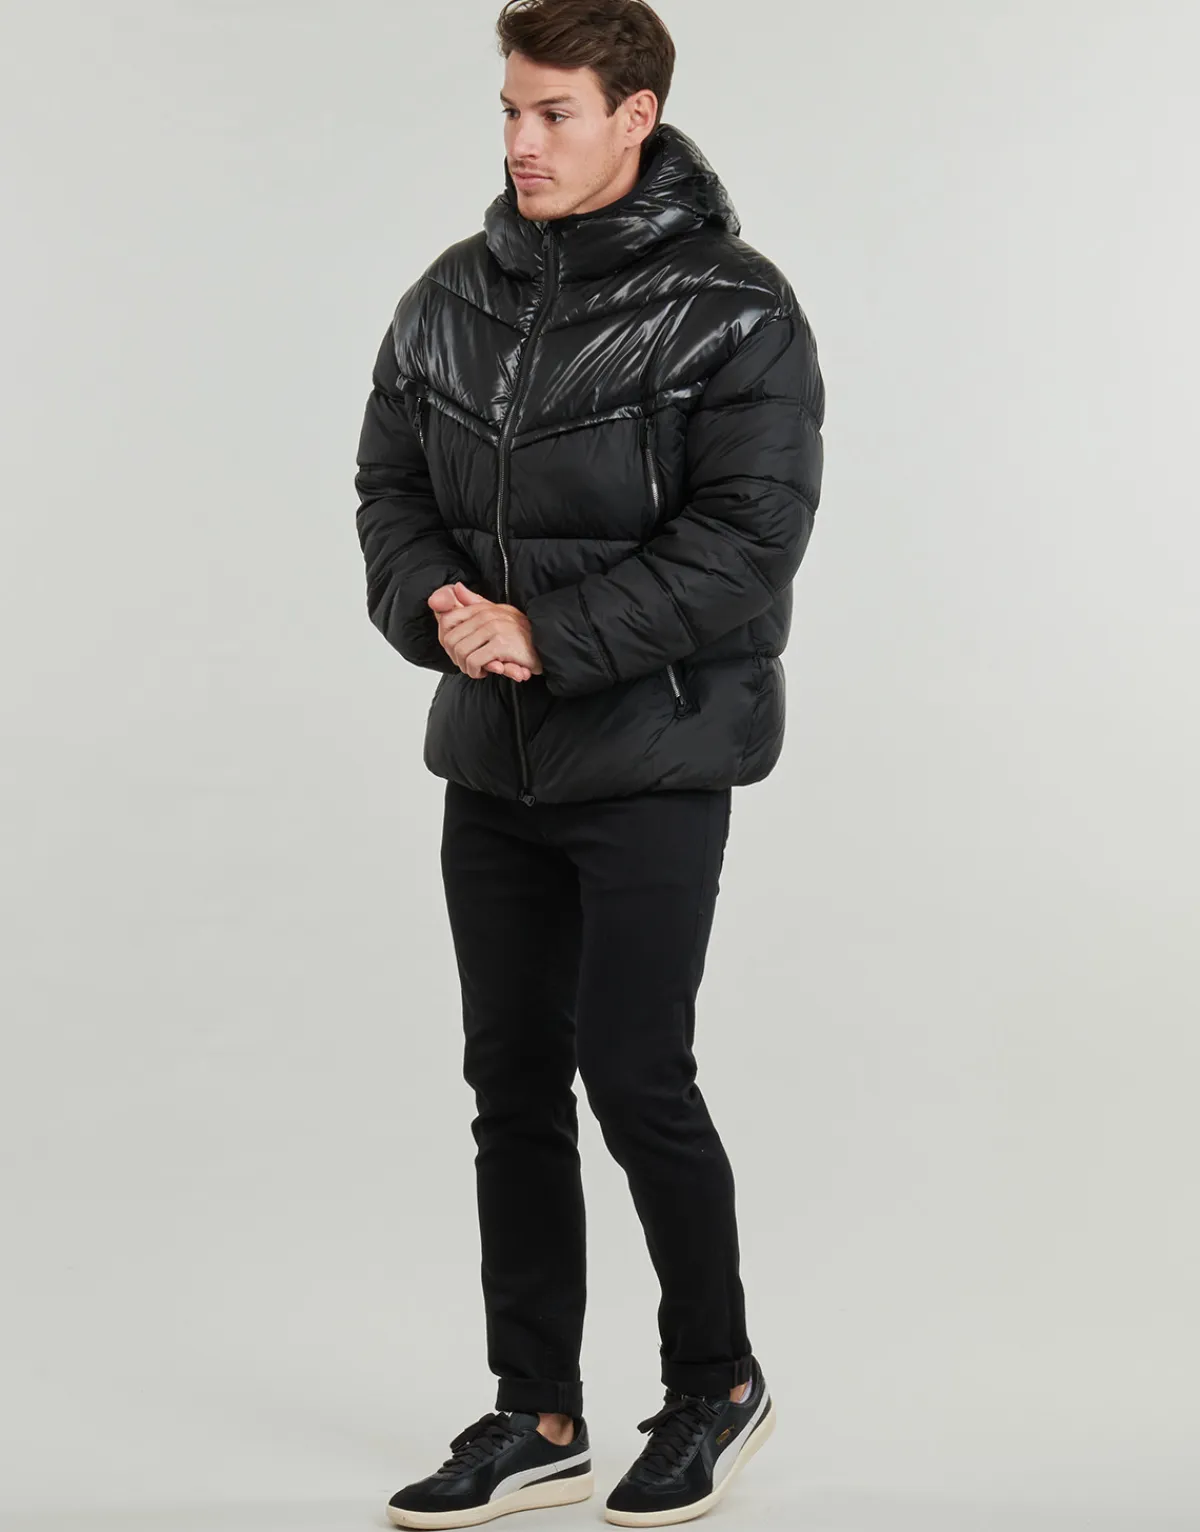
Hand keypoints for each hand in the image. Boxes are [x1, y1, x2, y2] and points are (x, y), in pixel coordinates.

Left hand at [427, 582, 542, 680]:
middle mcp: (486, 615)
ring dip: (466, 667)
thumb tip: (457, 588)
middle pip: (450, 639)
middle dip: (456, 657)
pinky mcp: (501, 645)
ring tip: (478, 669)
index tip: (458, 651)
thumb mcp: (496, 613)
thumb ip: (475, 602)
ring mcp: (494, 629)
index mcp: (482, 608)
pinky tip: (486, 671)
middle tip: (468, 664)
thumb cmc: (520, 632)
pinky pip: (475, 661)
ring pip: (461, 652)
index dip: (446, 640)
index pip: (447, 619)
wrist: (545, 642)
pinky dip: (476, 671)